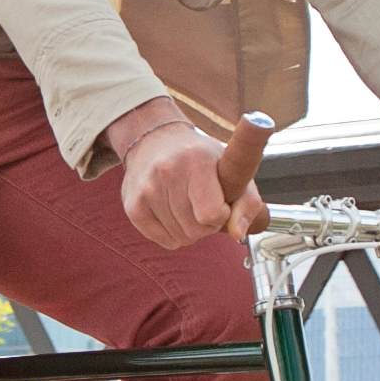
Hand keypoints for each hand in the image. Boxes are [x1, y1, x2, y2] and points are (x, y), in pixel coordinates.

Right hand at [117, 114, 248, 251]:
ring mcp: (147, 189)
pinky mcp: (132, 205)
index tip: (220, 201)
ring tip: (186, 204)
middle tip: (202, 204)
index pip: (211, 214)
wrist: (156, 139)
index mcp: (197, 160)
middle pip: (196, 230)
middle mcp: (167, 172)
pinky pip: (162, 240)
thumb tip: (237, 233)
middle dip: (205, 225)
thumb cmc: (201, 158)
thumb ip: (247, 203)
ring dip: (188, 229)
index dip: (221, 214)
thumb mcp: (233, 170)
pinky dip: (171, 233)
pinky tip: (171, 212)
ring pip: (180, 238)